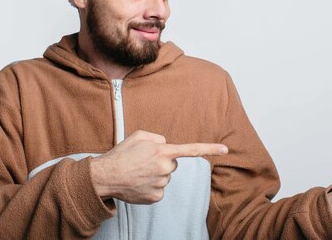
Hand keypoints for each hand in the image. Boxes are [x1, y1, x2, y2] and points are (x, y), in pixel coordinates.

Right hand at [90, 130, 227, 203]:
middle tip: (144, 162)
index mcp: (163, 150)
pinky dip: (151, 187)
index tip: (226, 150)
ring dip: (156, 174)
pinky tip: (139, 183)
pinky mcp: (156, 196)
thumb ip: (158, 137)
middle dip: (163, 162)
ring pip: (166, 177)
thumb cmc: (122, 154)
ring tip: (138, 172)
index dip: (210, 149)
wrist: (105, 176)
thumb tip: (167, 145)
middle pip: (173, 165)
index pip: (192, 150)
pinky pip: (160, 190)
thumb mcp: (139, 135)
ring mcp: (161, 183)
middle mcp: (165, 167)